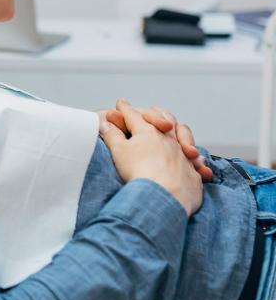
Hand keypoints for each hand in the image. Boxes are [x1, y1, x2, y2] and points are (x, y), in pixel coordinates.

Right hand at [99, 99, 203, 215]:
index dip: (125, 108)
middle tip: (150, 112)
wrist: (163, 197)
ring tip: (172, 131)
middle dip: (155, 113)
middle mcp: (167, 137)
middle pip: (163, 117)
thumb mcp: (118, 151)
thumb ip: (112, 135)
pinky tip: (192, 157)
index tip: (121, 103)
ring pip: (182, 133)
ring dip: (176, 130)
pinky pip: (194, 158)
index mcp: (147, 130)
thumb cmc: (139, 172)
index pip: (133, 114)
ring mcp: (182, 152)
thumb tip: (105, 124)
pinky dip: (191, 155)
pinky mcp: (192, 170)